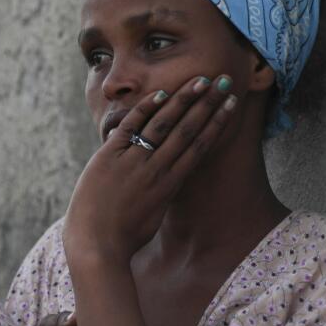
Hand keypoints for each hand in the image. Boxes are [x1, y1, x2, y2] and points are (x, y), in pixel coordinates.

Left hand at [63, 74, 236, 268]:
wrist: (96, 245)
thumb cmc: (124, 236)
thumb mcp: (152, 214)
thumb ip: (162, 193)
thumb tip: (167, 180)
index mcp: (170, 184)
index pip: (200, 146)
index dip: (217, 123)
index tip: (230, 105)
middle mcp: (157, 170)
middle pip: (188, 130)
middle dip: (207, 104)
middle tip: (224, 81)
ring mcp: (133, 163)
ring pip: (164, 125)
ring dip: (184, 100)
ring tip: (200, 81)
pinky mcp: (109, 158)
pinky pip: (130, 127)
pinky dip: (146, 109)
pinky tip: (161, 94)